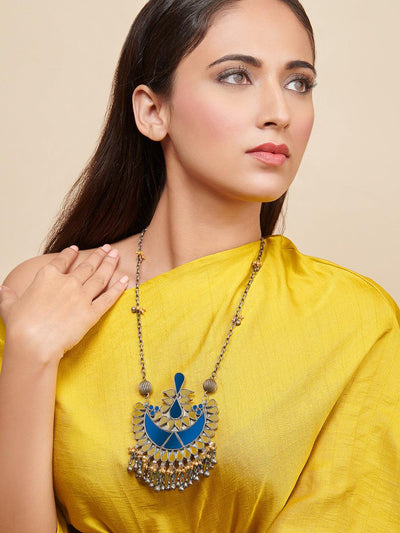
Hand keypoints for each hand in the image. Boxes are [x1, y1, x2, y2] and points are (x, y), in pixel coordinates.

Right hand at [0, 244, 128, 362]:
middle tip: (108, 248)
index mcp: (47, 277)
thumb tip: (3, 289)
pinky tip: (126, 280)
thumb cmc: (19, 326)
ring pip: (100, 276)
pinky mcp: (92, 312)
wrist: (33, 342)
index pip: (62, 261)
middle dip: (99, 255)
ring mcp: (81, 296)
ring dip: (110, 264)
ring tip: (117, 255)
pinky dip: (119, 288)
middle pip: (87, 265)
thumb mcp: (8, 306)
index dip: (70, 254)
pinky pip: (108, 297)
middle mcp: (67, 282)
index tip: (77, 248)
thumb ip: (8, 295)